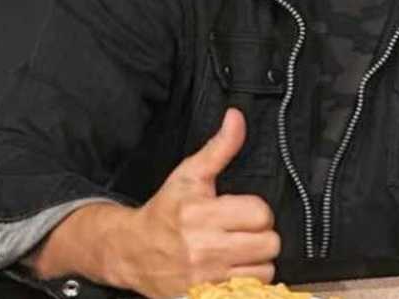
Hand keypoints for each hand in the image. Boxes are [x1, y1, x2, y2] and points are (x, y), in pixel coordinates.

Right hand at [112, 108, 280, 297]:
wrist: (130, 250)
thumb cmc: (164, 211)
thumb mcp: (190, 175)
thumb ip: (219, 147)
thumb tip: (237, 117)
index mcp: (204, 213)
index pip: (261, 214)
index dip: (258, 212)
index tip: (244, 213)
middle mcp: (205, 247)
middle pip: (268, 244)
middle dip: (261, 237)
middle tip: (243, 233)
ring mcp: (205, 277)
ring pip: (264, 271)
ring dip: (256, 263)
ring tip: (239, 254)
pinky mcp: (202, 297)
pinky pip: (247, 293)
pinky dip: (246, 285)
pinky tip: (232, 272)